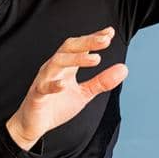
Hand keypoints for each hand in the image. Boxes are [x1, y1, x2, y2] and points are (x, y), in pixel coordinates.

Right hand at [7, 27, 127, 148]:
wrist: (34, 124)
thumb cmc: (57, 106)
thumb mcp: (84, 94)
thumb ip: (101, 82)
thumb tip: (124, 69)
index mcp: (66, 66)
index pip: (80, 46)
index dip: (94, 38)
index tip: (110, 32)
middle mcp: (54, 67)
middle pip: (69, 47)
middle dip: (87, 42)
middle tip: (105, 40)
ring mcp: (44, 79)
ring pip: (57, 62)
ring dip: (76, 59)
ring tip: (96, 59)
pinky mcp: (37, 95)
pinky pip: (44, 87)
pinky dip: (54, 85)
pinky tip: (64, 84)